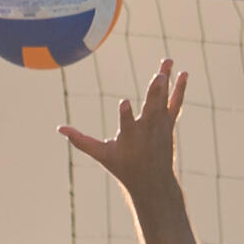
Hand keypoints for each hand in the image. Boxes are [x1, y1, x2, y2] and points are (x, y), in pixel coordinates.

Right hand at [58, 60, 189, 192]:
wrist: (153, 182)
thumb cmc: (124, 167)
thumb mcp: (101, 155)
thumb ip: (81, 141)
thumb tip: (59, 128)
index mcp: (129, 139)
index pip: (127, 125)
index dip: (126, 114)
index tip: (125, 102)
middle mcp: (147, 131)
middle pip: (151, 109)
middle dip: (155, 93)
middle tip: (159, 76)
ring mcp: (160, 126)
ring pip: (164, 101)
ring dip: (167, 82)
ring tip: (168, 61)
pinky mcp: (168, 124)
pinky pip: (175, 103)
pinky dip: (179, 89)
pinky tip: (184, 74)